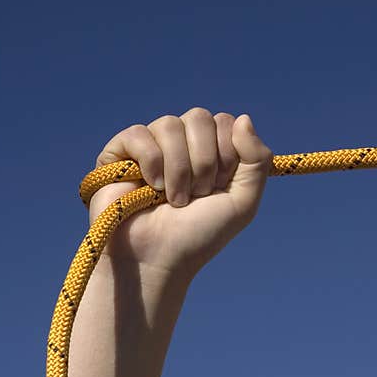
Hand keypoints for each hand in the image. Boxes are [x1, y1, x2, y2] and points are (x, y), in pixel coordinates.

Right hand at [89, 108, 272, 280]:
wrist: (158, 259)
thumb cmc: (199, 235)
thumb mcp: (242, 201)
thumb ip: (256, 159)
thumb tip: (244, 118)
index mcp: (211, 150)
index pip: (225, 122)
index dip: (226, 154)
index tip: (219, 187)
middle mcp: (181, 143)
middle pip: (199, 118)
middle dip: (204, 162)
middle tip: (196, 195)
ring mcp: (150, 145)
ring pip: (170, 124)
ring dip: (179, 169)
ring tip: (173, 198)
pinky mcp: (120, 152)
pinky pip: (140, 133)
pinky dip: (151, 163)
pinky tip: (148, 187)